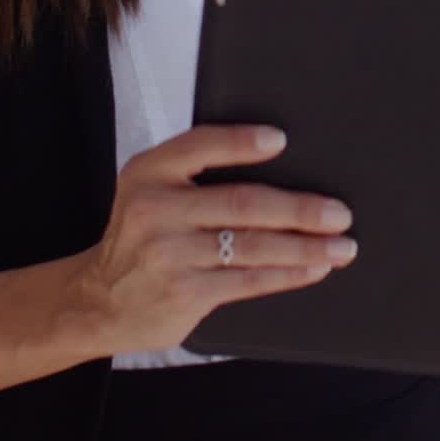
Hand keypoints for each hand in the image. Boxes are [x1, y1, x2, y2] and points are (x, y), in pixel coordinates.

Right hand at [70, 125, 356, 357]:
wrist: (98, 299)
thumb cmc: (143, 233)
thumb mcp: (150, 187)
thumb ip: (195, 170)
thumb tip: (276, 156)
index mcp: (150, 170)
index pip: (201, 145)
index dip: (242, 143)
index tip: (281, 140)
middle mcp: (156, 209)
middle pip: (242, 203)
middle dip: (299, 209)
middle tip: (339, 213)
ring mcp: (170, 255)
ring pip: (253, 246)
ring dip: (306, 247)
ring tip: (341, 245)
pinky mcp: (184, 293)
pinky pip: (248, 280)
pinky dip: (287, 274)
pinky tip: (313, 269)